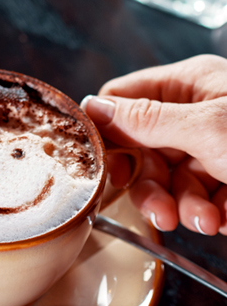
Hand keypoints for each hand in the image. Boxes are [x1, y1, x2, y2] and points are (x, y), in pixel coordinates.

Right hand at [83, 54, 226, 235]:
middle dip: (153, 186)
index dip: (109, 133)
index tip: (105, 166)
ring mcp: (216, 147)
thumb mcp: (207, 128)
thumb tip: (92, 108)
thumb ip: (145, 120)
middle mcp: (198, 113)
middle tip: (159, 210)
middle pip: (145, 150)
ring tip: (205, 220)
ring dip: (184, 207)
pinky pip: (203, 200)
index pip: (124, 100)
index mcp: (189, 85)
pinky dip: (213, 215)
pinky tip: (226, 219)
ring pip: (173, 181)